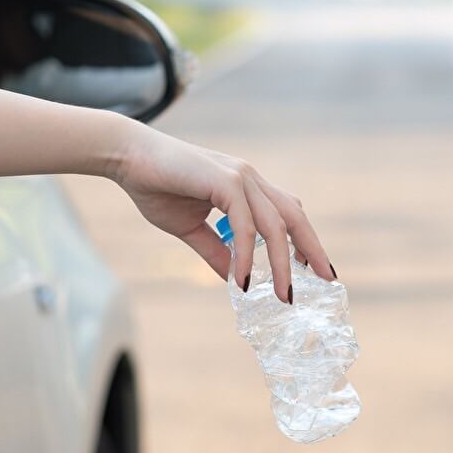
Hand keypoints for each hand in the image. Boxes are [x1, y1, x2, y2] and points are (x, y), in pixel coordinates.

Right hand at [112, 123, 334, 302]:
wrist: (126, 157)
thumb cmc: (156, 186)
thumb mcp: (190, 229)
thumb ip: (215, 251)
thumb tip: (235, 280)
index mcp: (247, 187)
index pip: (287, 214)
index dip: (305, 241)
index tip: (316, 270)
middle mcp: (250, 180)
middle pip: (294, 218)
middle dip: (312, 251)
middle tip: (325, 282)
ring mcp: (240, 177)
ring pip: (275, 225)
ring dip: (281, 264)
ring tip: (283, 295)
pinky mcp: (224, 181)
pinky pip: (244, 224)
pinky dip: (246, 254)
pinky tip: (241, 280)